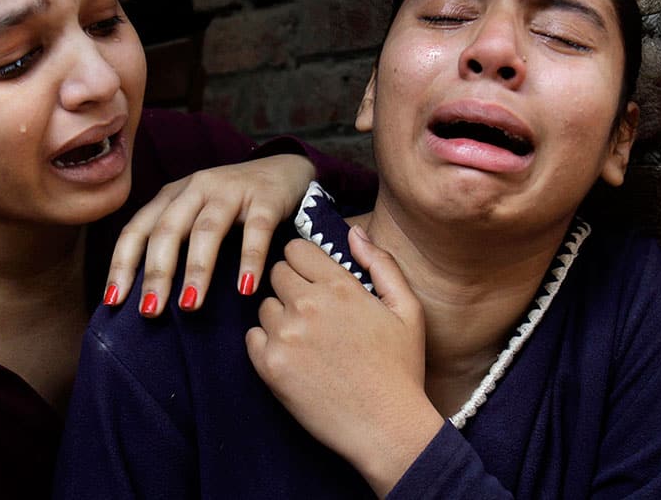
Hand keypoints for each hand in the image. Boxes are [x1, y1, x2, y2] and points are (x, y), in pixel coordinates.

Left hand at [103, 154, 314, 316]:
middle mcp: (195, 189)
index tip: (112, 301)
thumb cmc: (230, 206)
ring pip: (206, 230)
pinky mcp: (265, 198)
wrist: (285, 171)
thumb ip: (172, 243)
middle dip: (156, 273)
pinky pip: (256, 230)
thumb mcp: (194, 215)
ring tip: (190, 306)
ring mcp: (230, 191)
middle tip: (150, 311)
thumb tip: (145, 296)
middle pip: (167, 230)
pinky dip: (250, 259)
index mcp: (171, 196)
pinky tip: (244, 288)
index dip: (121, 264)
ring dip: (196, 270)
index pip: (136, 229)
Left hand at [246, 227, 441, 496]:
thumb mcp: (407, 310)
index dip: (304, 263)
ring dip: (280, 317)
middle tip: (312, 313)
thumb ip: (381, 263)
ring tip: (308, 341)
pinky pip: (252, 337)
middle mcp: (308, 304)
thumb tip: (353, 232)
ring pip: (264, 305)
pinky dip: (267, 345)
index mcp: (340, 286)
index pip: (296, 249)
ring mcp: (286, 335)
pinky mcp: (270, 365)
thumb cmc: (401, 370)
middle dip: (291, 286)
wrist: (388, 428)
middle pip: (277, 273)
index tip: (313, 280)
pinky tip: (293, 359)